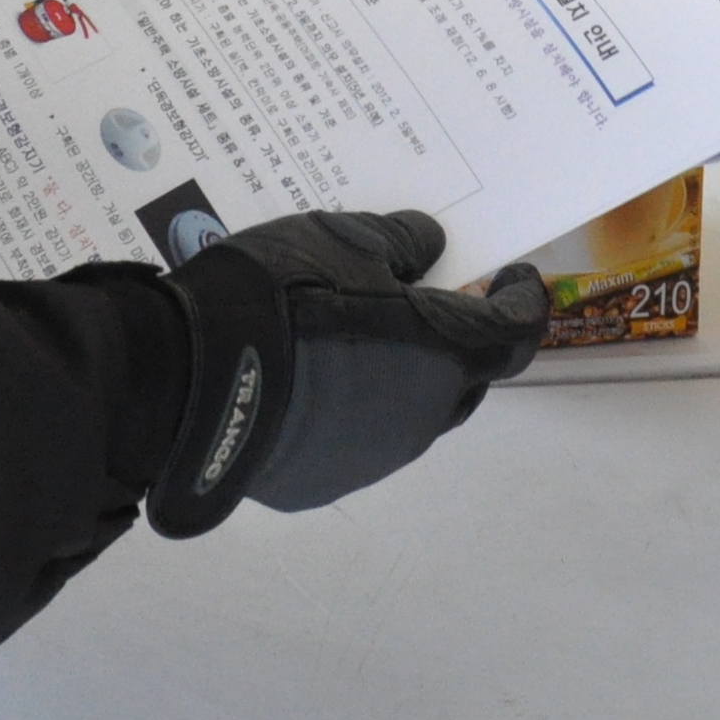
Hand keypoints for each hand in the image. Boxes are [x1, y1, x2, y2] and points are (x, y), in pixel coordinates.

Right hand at [150, 209, 547, 535]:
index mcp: (446, 353)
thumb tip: (432, 250)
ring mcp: (375, 456)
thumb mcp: (343, 238)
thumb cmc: (287, 295)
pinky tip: (310, 380)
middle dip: (460, 341)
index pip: (516, 333)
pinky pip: (355, 438)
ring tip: (358, 338)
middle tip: (431, 304)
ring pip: (410, 411)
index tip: (516, 278)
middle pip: (466, 378)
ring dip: (402, 377)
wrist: (195, 380)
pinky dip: (351, 407)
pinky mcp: (324, 480)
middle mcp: (424, 414)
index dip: (524, 302)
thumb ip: (400, 242)